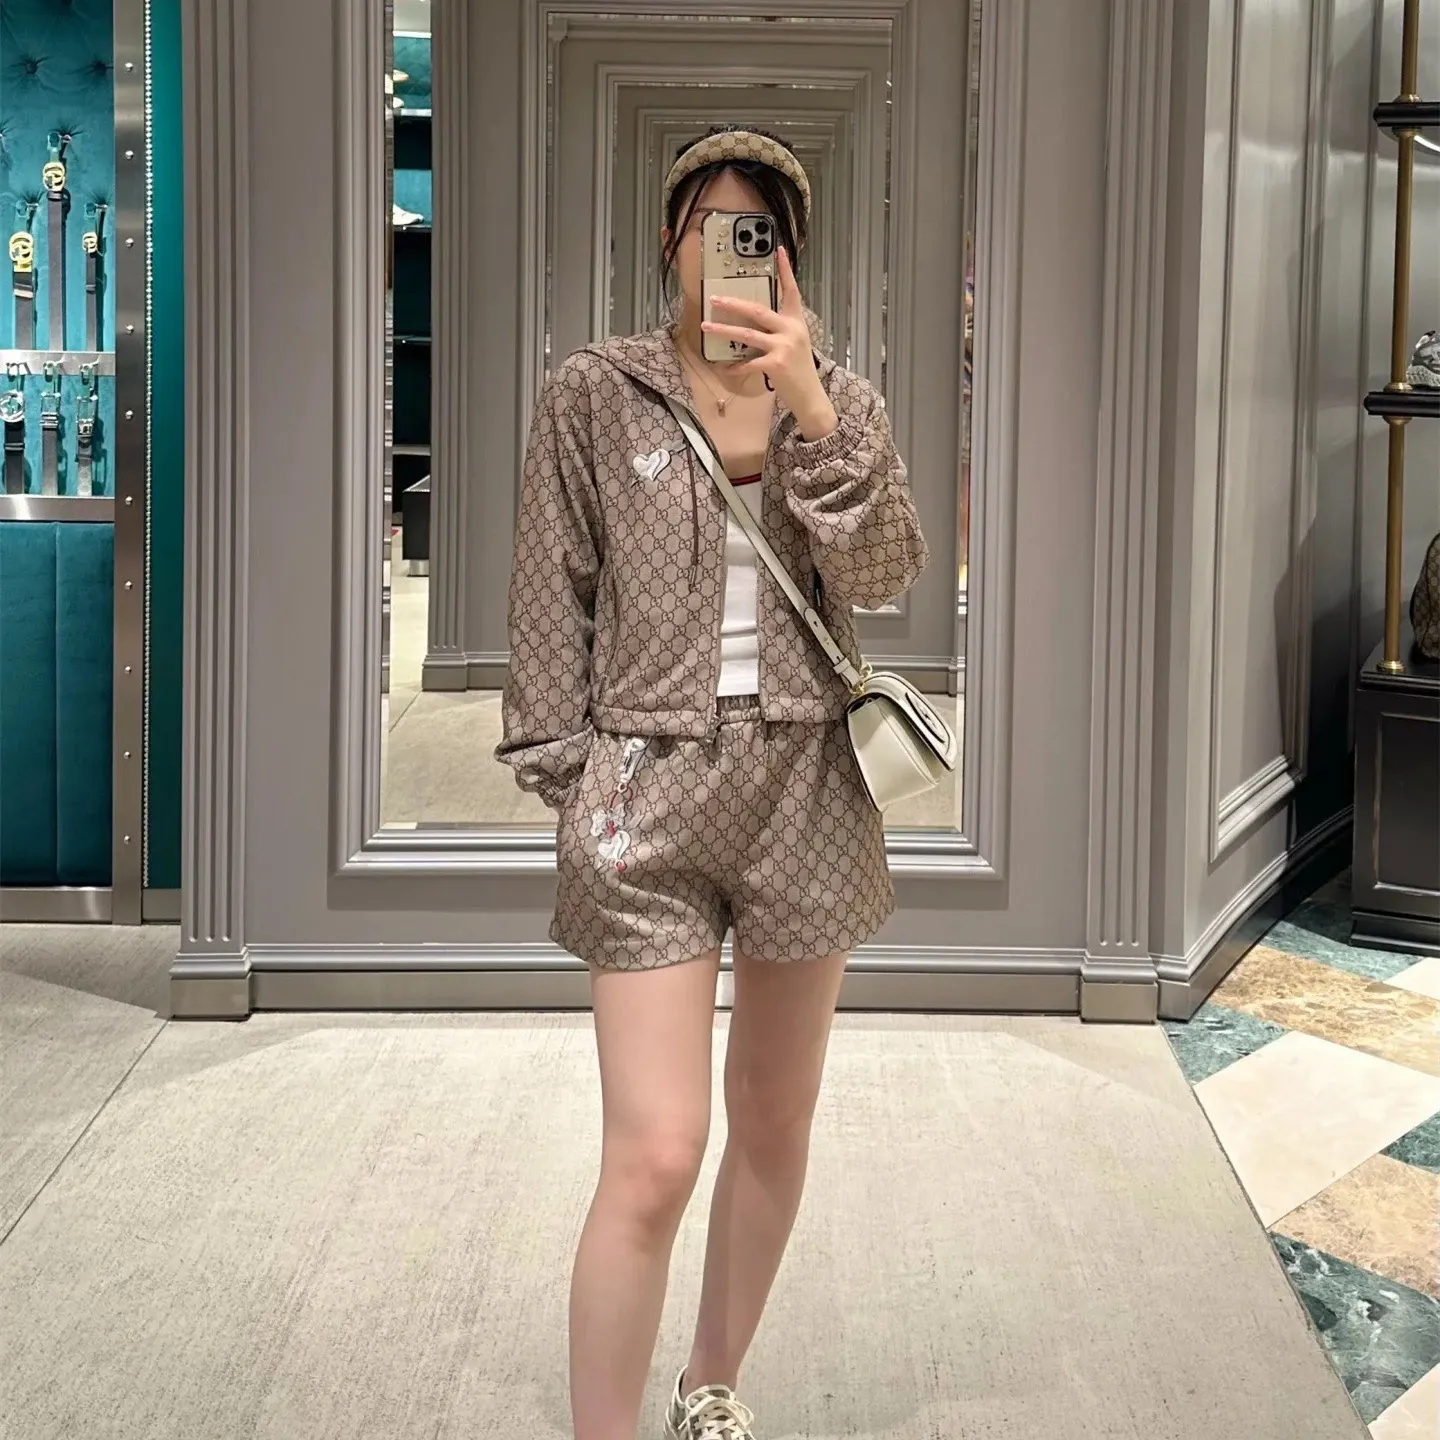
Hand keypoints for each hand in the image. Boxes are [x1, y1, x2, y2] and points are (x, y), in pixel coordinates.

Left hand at [703, 246, 838, 439]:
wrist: (810, 396)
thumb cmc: (799, 371)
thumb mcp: (795, 344)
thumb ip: (779, 330)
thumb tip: (753, 323)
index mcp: (796, 321)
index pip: (791, 290)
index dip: (786, 270)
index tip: (779, 250)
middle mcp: (791, 330)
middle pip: (758, 310)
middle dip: (733, 304)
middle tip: (714, 299)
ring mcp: (784, 346)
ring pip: (747, 334)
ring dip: (724, 331)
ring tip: (705, 327)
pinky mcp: (776, 364)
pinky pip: (748, 363)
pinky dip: (735, 366)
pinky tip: (725, 368)